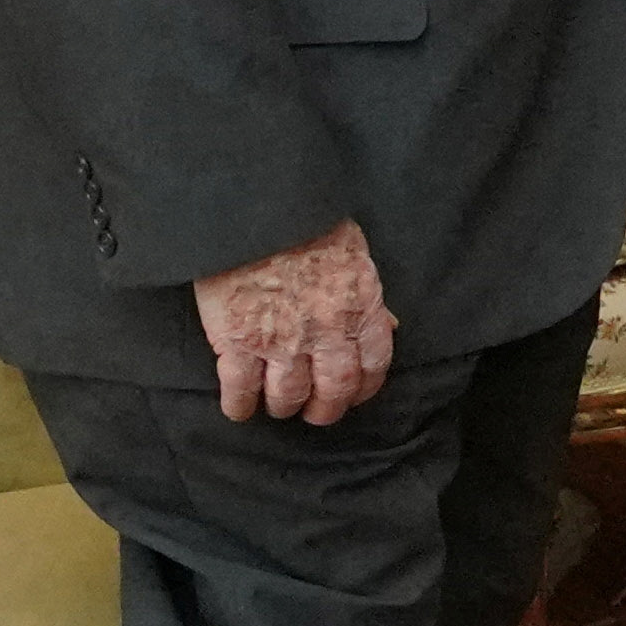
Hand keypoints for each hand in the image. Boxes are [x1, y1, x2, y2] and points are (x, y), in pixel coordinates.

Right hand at [196, 220, 396, 425]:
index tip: (354, 395)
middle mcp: (325, 333)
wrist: (258, 211)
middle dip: (326, 409)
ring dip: (285, 406)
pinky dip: (240, 406)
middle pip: (334, 389)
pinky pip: (240, 389)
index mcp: (359, 309)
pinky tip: (239, 410)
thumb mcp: (355, 256)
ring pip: (288, 395)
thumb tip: (388, 325)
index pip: (373, 365)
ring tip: (280, 407)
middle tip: (316, 413)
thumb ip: (369, 297)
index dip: (364, 387)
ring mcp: (280, 341)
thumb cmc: (309, 223)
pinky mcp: (236, 342)